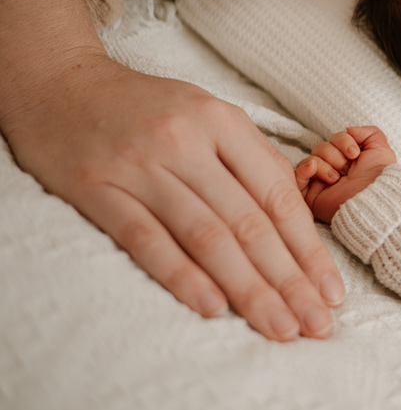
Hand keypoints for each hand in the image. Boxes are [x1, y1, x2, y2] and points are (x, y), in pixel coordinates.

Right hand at [0, 0, 343, 341]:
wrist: (60, 83)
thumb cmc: (146, 107)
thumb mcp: (207, 115)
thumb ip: (249, 161)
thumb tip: (295, 224)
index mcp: (222, 122)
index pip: (277, 195)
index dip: (308, 248)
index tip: (331, 290)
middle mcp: (186, 142)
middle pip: (249, 223)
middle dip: (289, 280)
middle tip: (316, 323)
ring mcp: (141, 167)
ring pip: (207, 237)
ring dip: (248, 289)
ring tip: (279, 326)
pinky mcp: (97, 189)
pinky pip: (146, 240)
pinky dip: (182, 276)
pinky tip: (214, 308)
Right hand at [295, 127, 396, 222]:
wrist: (373, 200)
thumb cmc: (379, 179)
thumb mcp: (381, 150)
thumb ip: (369, 132)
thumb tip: (349, 129)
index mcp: (348, 160)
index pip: (335, 139)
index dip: (344, 141)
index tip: (355, 154)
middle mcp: (334, 169)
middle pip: (321, 147)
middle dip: (335, 155)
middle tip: (348, 169)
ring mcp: (321, 182)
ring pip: (311, 159)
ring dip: (326, 166)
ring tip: (337, 179)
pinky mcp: (310, 195)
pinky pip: (297, 176)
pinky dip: (304, 169)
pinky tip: (313, 170)